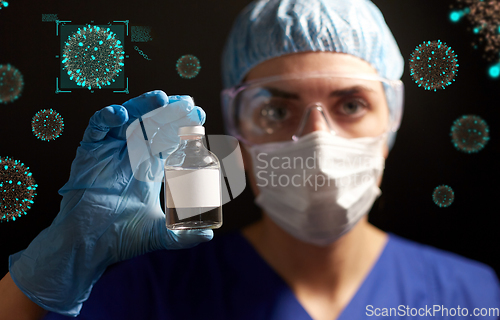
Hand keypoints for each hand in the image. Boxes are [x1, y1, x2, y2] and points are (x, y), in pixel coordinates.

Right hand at [9, 91, 212, 316]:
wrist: (88, 247)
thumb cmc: (120, 239)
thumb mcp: (160, 235)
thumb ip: (184, 237)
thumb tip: (209, 235)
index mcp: (150, 168)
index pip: (171, 139)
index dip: (184, 127)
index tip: (200, 117)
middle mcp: (132, 155)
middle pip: (154, 124)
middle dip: (171, 112)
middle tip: (189, 104)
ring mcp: (111, 151)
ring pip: (129, 119)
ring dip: (143, 106)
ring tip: (162, 98)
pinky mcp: (90, 153)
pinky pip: (97, 127)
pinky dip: (107, 117)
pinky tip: (121, 114)